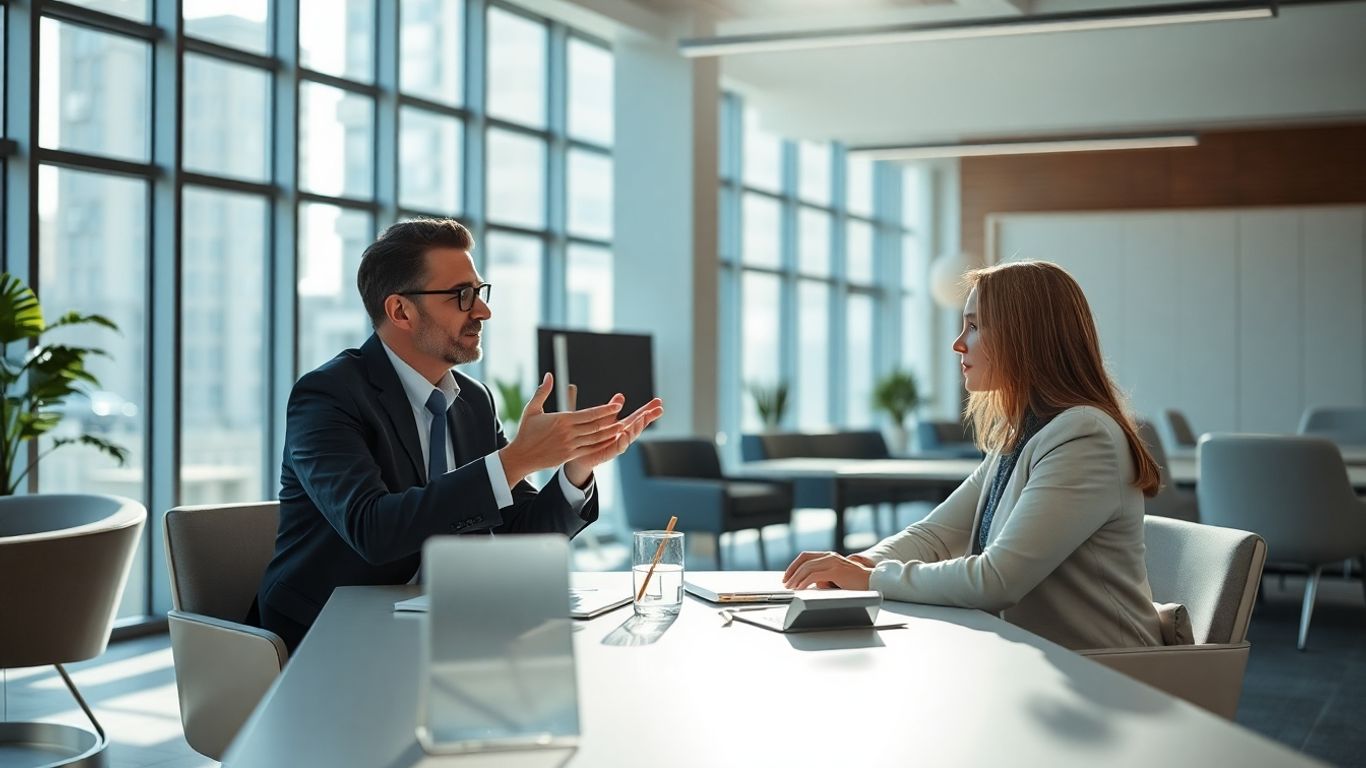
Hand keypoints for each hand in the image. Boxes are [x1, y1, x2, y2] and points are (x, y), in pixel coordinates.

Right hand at [499, 373, 626, 485]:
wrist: (521, 456)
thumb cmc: (526, 431)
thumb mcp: (532, 409)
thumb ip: (543, 391)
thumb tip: (549, 375)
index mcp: (562, 420)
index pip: (589, 414)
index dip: (605, 410)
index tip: (616, 406)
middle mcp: (568, 433)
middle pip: (595, 426)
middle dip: (611, 420)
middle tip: (624, 414)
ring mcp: (570, 446)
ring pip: (595, 439)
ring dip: (610, 433)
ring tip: (622, 427)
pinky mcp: (569, 456)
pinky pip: (590, 450)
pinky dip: (601, 445)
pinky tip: (610, 441)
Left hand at [564, 387, 663, 486]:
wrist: (576, 455)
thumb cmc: (589, 436)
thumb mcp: (600, 419)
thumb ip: (609, 408)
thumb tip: (621, 394)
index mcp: (620, 427)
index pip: (637, 416)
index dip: (648, 409)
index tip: (659, 401)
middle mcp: (621, 436)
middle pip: (638, 426)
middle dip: (648, 417)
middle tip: (659, 409)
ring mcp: (616, 445)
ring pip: (630, 437)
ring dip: (637, 428)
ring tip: (642, 418)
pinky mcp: (607, 454)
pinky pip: (616, 449)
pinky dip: (621, 442)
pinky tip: (624, 434)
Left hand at [782, 551, 873, 590]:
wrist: (873, 582)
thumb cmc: (856, 582)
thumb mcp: (836, 577)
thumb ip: (823, 577)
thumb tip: (810, 584)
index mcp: (829, 556)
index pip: (806, 557)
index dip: (794, 565)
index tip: (787, 576)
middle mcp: (830, 556)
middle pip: (804, 560)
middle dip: (791, 572)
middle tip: (785, 583)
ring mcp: (833, 562)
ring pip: (807, 567)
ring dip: (796, 578)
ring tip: (790, 587)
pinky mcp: (836, 570)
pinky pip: (814, 576)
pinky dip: (804, 582)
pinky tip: (800, 588)